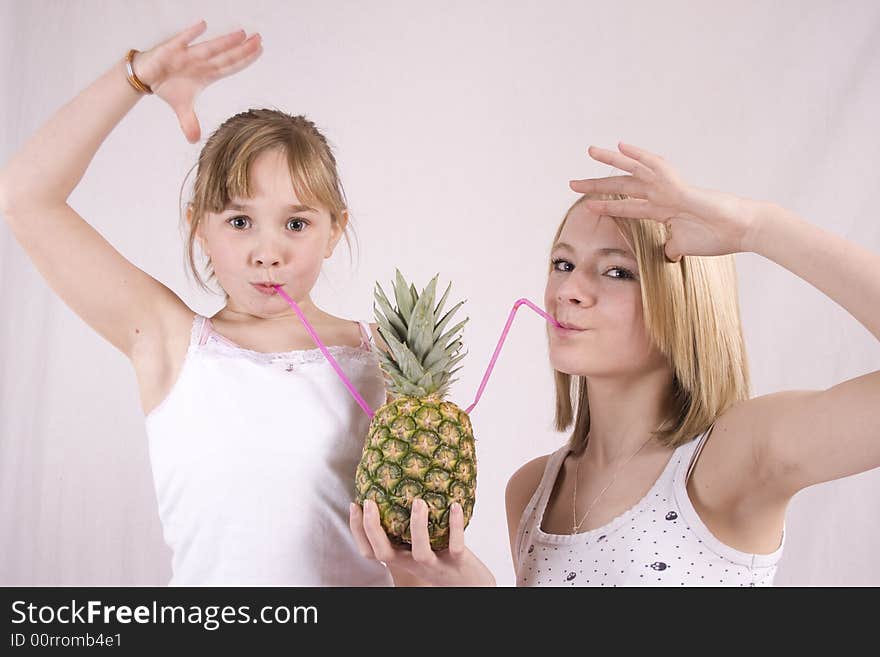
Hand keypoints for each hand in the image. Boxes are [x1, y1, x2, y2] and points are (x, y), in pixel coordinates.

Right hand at [132, 21, 262, 142]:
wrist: (145, 76)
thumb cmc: (168, 84)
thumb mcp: (182, 108)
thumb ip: (190, 123)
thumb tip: (194, 141)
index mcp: (206, 73)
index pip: (230, 66)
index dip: (244, 60)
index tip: (259, 51)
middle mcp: (200, 62)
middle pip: (225, 56)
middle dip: (241, 49)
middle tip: (259, 40)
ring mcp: (186, 55)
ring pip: (209, 48)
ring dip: (224, 42)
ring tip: (241, 34)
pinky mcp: (169, 50)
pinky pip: (181, 41)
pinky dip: (191, 34)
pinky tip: (203, 26)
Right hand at [349, 498, 495, 586]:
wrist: (471, 586)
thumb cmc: (443, 560)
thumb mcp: (421, 547)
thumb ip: (408, 528)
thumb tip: (398, 488)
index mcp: (402, 558)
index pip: (370, 551)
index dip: (358, 531)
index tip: (354, 504)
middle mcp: (413, 564)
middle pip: (384, 553)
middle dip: (372, 528)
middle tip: (369, 502)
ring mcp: (435, 566)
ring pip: (420, 551)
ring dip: (417, 525)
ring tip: (417, 501)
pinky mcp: (458, 563)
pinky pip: (455, 546)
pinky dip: (455, 526)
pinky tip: (454, 506)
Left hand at [569, 143, 763, 260]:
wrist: (739, 230)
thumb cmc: (716, 237)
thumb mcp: (683, 246)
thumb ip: (670, 247)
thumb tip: (666, 253)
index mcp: (661, 210)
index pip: (627, 206)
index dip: (607, 205)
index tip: (588, 205)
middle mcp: (661, 195)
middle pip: (623, 186)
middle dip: (596, 185)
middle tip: (572, 183)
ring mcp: (669, 189)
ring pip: (634, 171)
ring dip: (611, 162)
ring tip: (590, 152)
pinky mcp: (678, 187)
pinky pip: (655, 166)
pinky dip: (638, 155)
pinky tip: (621, 146)